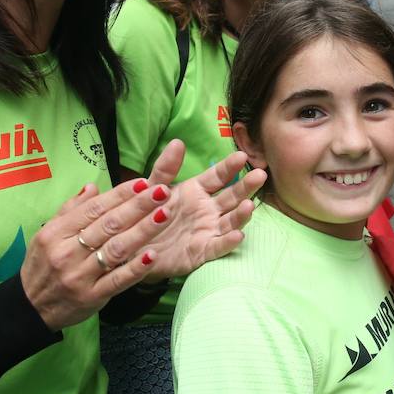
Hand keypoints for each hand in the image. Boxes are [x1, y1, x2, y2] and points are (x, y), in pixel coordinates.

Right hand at [20, 178, 175, 331]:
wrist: (30, 308)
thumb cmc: (42, 265)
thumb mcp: (47, 234)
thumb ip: (71, 210)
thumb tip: (93, 186)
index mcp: (56, 232)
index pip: (94, 208)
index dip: (121, 194)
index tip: (144, 182)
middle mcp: (67, 251)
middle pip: (108, 225)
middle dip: (138, 206)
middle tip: (162, 191)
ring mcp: (80, 276)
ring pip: (116, 249)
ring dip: (143, 231)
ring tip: (165, 214)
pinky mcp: (91, 297)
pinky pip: (117, 280)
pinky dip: (136, 268)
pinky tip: (153, 255)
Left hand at [137, 140, 266, 278]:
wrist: (133, 247)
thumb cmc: (144, 215)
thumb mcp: (151, 189)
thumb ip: (165, 168)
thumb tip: (178, 142)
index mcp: (196, 191)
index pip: (218, 176)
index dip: (230, 166)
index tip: (242, 156)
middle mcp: (207, 210)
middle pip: (231, 197)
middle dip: (245, 187)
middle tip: (260, 175)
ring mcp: (207, 230)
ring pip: (230, 221)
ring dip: (241, 214)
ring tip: (249, 205)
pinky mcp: (202, 251)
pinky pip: (217, 246)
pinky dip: (228, 242)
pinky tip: (237, 235)